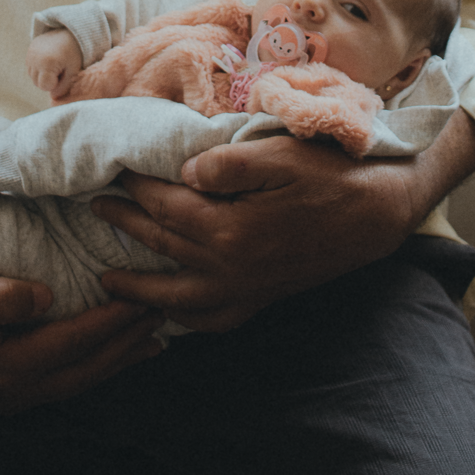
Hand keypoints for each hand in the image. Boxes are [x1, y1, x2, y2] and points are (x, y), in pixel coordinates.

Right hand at [0, 271, 164, 413]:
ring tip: (158, 327)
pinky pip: (71, 377)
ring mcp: (16, 393)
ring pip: (85, 377)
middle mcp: (16, 389)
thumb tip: (43, 296)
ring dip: (122, 353)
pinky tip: (125, 348)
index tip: (140, 293)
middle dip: (127, 338)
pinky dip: (102, 362)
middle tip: (164, 306)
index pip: (73, 343)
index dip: (110, 319)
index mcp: (4, 366)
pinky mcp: (15, 386)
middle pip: (88, 367)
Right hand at [25, 29, 83, 98]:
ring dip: (43, 74)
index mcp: (47, 63)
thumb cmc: (75, 53)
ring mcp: (30, 53)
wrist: (70, 31)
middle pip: (37, 83)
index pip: (44, 87)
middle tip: (60, 68)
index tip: (63, 73)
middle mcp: (35, 58)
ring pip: (33, 76)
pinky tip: (49, 59)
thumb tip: (53, 97)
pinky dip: (39, 67)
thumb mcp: (73, 71)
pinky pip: (31, 67)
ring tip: (54, 63)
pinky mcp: (29, 48)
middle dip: (48, 80)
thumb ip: (64, 87)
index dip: (55, 84)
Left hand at [92, 110, 474, 331]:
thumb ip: (227, 163)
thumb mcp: (279, 154)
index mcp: (229, 229)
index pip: (166, 205)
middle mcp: (231, 269)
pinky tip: (168, 314)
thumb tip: (184, 171)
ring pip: (178, 297)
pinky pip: (212, 320)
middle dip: (126, 226)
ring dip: (140, 287)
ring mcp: (247, 290)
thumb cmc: (330, 173)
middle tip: (94, 209)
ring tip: (107, 277)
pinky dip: (184, 320)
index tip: (113, 169)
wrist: (380, 212)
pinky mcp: (262, 298)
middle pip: (163, 246)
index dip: (137, 186)